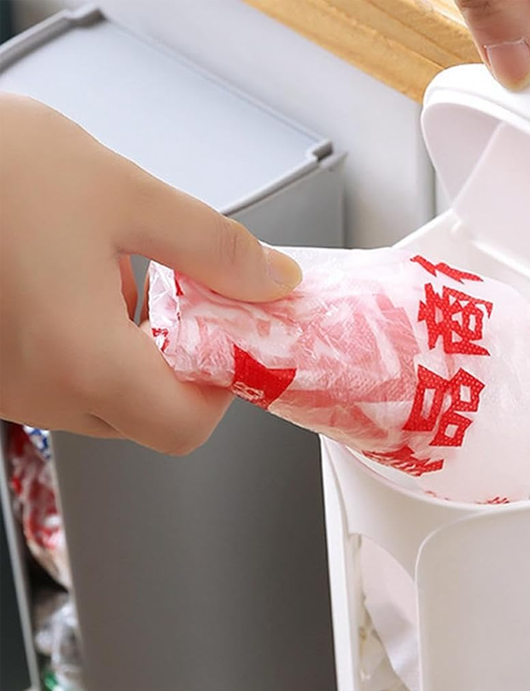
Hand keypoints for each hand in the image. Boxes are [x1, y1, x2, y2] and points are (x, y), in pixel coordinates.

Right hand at [0, 93, 301, 454]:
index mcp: (81, 361)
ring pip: (99, 401)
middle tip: (184, 303)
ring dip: (129, 353)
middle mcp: (36, 391)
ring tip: (114, 276)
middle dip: (178, 367)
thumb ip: (212, 246)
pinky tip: (70, 281)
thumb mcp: (121, 193)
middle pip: (144, 418)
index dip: (221, 389)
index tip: (230, 342)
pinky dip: (83, 346)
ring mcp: (3, 386)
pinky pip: (55, 380)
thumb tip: (272, 279)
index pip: (184, 428)